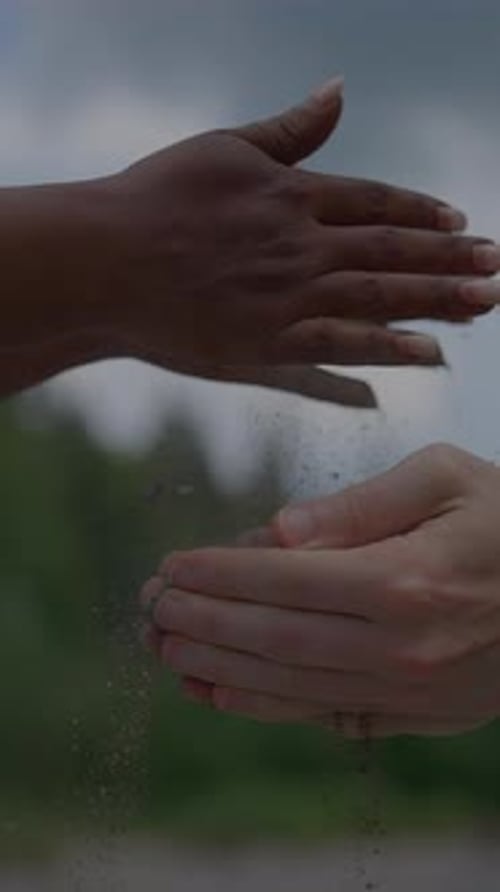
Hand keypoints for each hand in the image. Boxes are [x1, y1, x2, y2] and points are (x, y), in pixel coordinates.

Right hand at [102, 79, 499, 385]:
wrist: (105, 259)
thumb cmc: (156, 198)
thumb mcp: (224, 147)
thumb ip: (288, 128)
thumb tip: (336, 91)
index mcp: (292, 195)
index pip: (375, 203)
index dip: (422, 214)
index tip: (461, 224)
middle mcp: (302, 245)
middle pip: (392, 251)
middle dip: (450, 259)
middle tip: (497, 265)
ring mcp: (289, 296)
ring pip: (379, 296)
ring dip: (437, 299)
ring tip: (484, 302)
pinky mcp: (268, 342)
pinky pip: (340, 345)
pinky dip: (386, 349)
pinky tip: (428, 353)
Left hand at [141, 444, 499, 737]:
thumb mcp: (446, 477)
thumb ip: (361, 503)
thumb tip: (279, 531)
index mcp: (407, 577)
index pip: (286, 578)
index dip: (221, 574)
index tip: (172, 566)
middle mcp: (404, 645)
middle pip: (276, 639)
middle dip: (203, 623)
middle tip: (150, 609)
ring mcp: (411, 689)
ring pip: (292, 685)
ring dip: (218, 670)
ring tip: (165, 650)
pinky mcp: (418, 714)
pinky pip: (325, 716)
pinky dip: (264, 707)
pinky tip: (218, 692)